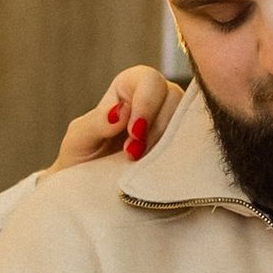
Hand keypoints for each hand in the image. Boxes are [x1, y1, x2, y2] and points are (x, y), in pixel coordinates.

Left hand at [50, 65, 182, 172]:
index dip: (146, 104)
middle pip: (174, 96)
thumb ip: (95, 122)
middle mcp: (155, 100)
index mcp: (128, 88)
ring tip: (145, 166)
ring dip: (170, 143)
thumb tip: (122, 112)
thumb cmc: (80, 160)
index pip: (149, 79)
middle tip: (135, 155)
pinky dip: (182, 156)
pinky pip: (194, 144)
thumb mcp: (78, 140)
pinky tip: (164, 170)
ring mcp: (172, 123)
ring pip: (189, 119)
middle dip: (158, 127)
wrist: (87, 193)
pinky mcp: (181, 148)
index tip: (133, 135)